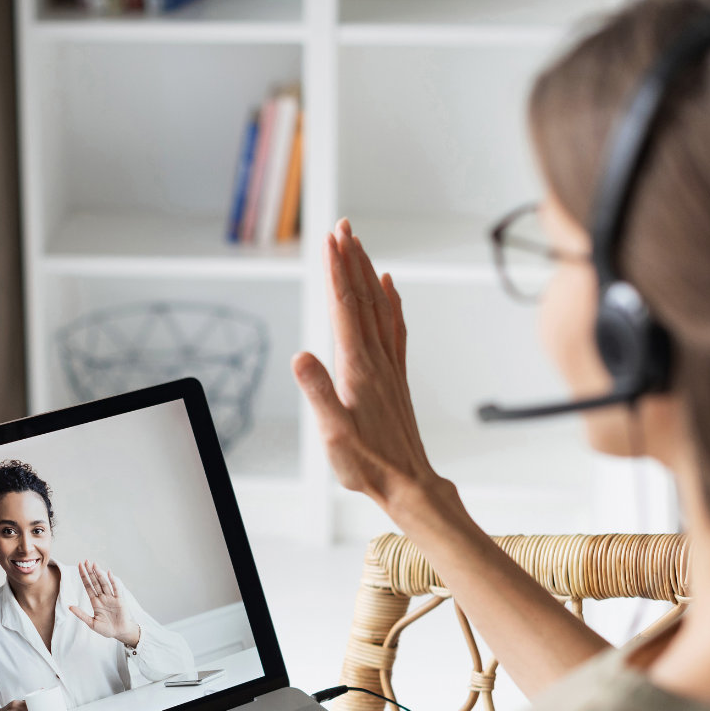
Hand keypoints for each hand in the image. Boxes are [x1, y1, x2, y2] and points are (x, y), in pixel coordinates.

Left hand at [69, 560, 138, 646]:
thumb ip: (81, 614)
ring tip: (94, 565)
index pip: (88, 586)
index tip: (80, 567)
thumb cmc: (106, 629)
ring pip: (104, 583)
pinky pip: (115, 589)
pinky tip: (108, 573)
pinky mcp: (119, 600)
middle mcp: (102, 597)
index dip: (84, 576)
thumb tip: (69, 607)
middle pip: (95, 582)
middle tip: (85, 561)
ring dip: (99, 574)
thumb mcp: (91, 623)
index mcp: (95, 602)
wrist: (120, 633)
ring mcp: (111, 598)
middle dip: (90, 572)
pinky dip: (112, 581)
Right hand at [292, 218, 438, 510]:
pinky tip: (388, 288)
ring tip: (358, 245)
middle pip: (362, 298)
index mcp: (357, 368)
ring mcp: (389, 367)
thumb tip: (301, 356)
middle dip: (351, 260)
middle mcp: (376, 360)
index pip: (344, 308)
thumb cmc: (369, 464)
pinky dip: (390, 301)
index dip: (336, 272)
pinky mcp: (396, 377)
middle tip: (342, 226)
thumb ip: (318, 393)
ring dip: (367, 273)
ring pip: (379, 307)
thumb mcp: (334, 434)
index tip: (330, 239)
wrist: (408, 484)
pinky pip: (394, 328)